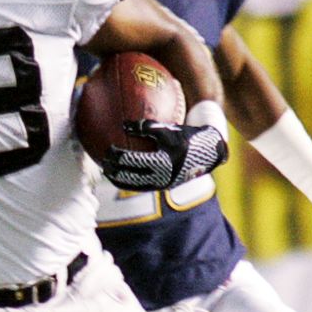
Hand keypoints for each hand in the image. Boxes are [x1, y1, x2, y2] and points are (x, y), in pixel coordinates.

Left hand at [100, 119, 227, 190]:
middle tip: (102, 160)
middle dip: (113, 170)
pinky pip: (141, 186)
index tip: (107, 148)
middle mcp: (161, 177)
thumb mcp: (168, 129)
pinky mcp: (163, 186)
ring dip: (118, 179)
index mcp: (162, 163)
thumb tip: (123, 125)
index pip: (132, 161)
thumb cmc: (186, 137)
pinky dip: (128, 182)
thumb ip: (146, 126)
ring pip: (133, 185)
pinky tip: (120, 174)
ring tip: (106, 171)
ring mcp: (162, 184)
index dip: (117, 156)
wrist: (209, 154)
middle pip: (129, 177)